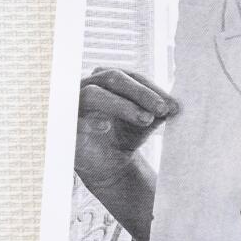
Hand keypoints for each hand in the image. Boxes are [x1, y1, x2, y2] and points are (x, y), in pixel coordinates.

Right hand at [75, 67, 177, 191]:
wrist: (109, 164)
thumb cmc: (126, 135)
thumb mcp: (147, 121)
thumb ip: (159, 111)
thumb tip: (175, 107)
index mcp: (110, 79)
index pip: (132, 76)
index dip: (153, 89)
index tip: (175, 106)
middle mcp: (89, 85)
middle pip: (113, 78)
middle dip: (141, 93)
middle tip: (163, 109)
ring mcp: (73, 102)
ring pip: (93, 94)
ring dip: (121, 105)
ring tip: (145, 119)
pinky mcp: (64, 124)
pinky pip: (72, 117)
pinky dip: (90, 119)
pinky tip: (106, 126)